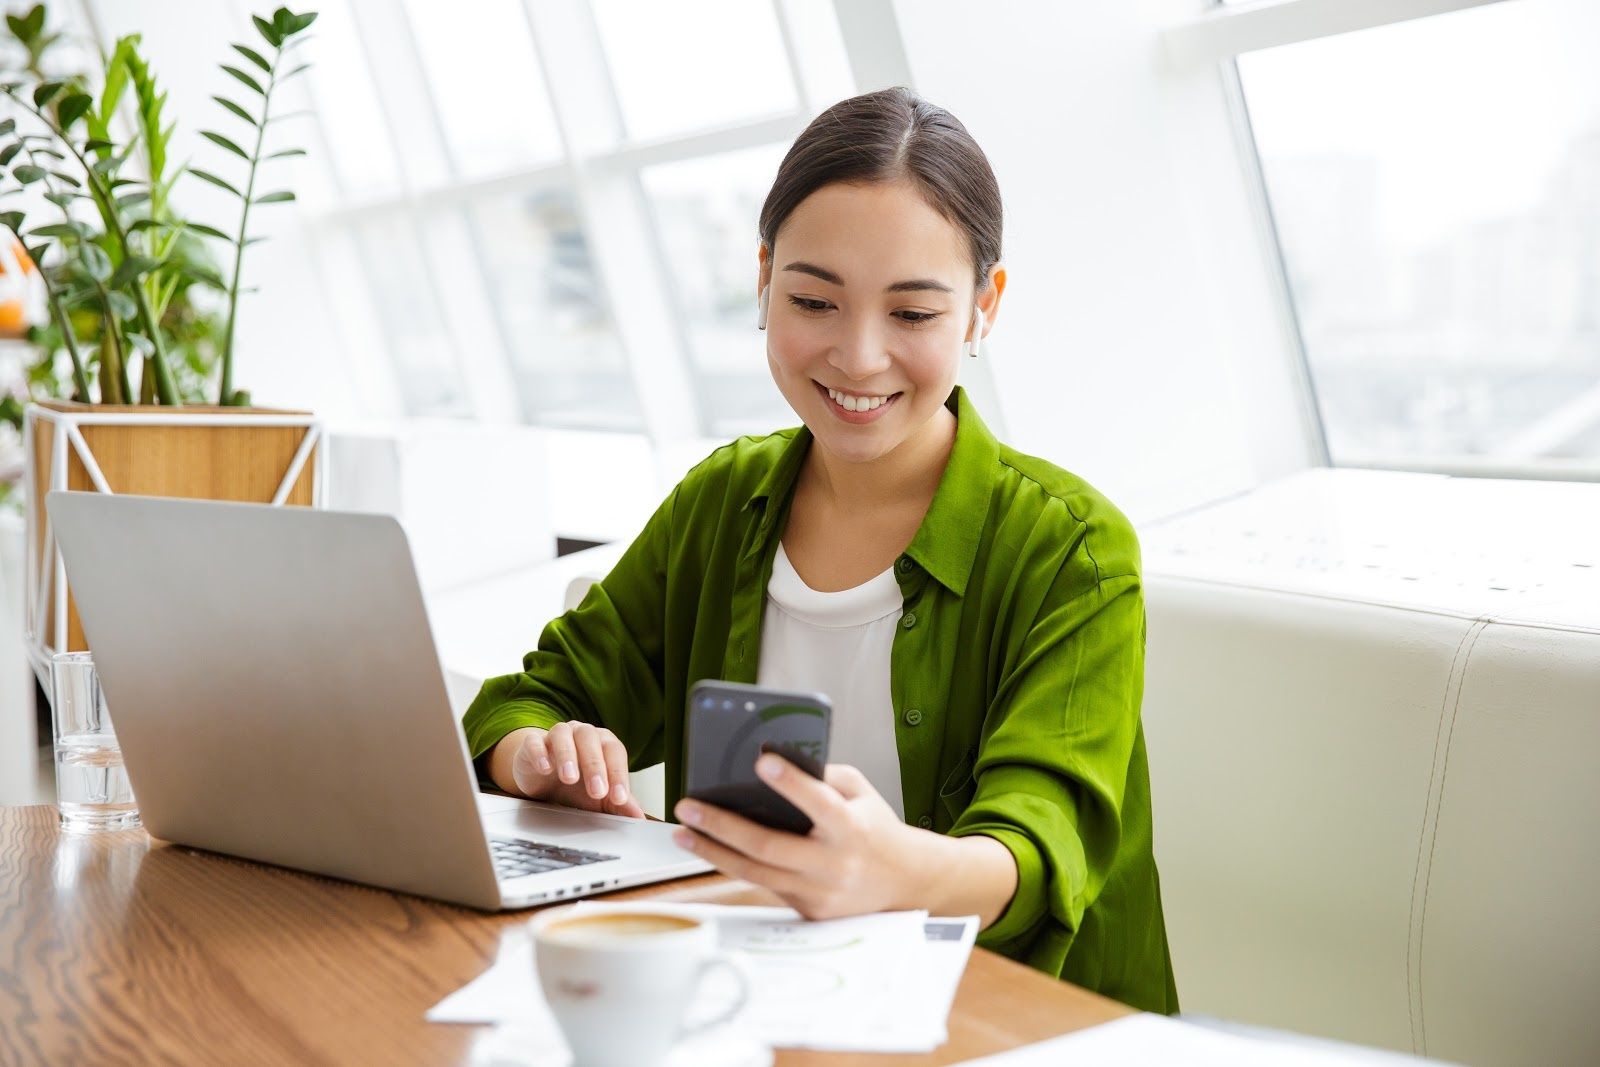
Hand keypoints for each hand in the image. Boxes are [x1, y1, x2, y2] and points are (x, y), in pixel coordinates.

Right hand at [507, 723, 645, 818]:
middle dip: (595, 766)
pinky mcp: (532, 743)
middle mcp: (581, 733)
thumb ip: (619, 804)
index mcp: (602, 742)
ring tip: (570, 778)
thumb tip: (638, 817)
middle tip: (597, 791)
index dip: (618, 774)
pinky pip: (534, 742)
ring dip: (568, 755)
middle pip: (591, 740)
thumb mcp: (599, 797)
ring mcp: (556, 735)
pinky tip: (545, 768)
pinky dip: (540, 753)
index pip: (615, 752)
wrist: (542, 779)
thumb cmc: (575, 785)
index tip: (619, 798)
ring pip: (563, 735)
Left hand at [671, 756, 918, 919]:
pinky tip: (709, 848)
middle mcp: (834, 864)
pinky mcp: (807, 911)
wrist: (903, 882)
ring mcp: (818, 893)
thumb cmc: (874, 827)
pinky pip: (763, 885)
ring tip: (682, 830)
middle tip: (689, 805)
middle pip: (769, 846)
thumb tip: (773, 764)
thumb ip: (822, 776)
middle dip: (722, 824)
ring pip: (755, 873)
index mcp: (852, 828)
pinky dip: (734, 865)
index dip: (791, 783)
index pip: (819, 803)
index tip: (762, 761)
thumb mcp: (860, 792)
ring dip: (712, 850)